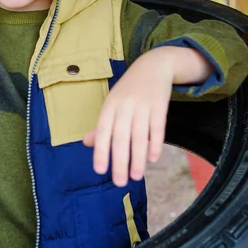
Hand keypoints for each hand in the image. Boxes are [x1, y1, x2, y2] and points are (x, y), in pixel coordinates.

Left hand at [83, 48, 172, 186]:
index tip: (100, 171)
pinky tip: (153, 158)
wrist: (153, 66)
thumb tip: (86, 143)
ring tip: (137, 176)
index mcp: (110, 105)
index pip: (103, 131)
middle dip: (120, 161)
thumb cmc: (129, 89)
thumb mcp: (113, 103)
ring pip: (139, 135)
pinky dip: (155, 143)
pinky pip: (157, 127)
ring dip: (138, 158)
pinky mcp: (160, 105)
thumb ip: (102, 125)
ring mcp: (143, 105)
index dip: (101, 150)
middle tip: (119, 182)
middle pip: (121, 136)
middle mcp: (125, 105)